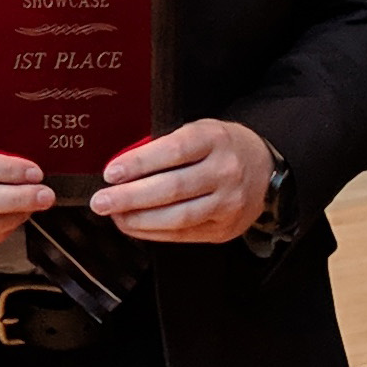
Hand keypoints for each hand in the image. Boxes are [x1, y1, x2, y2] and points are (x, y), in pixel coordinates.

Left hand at [87, 119, 272, 242]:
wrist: (265, 167)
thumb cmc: (221, 146)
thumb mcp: (198, 131)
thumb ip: (166, 146)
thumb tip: (123, 168)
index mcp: (214, 139)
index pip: (173, 152)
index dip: (139, 163)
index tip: (111, 172)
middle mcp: (224, 172)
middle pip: (172, 188)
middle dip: (130, 197)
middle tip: (101, 201)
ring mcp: (228, 204)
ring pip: (178, 217)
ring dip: (140, 220)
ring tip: (115, 216)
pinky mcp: (225, 230)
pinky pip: (184, 235)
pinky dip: (154, 232)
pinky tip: (135, 226)